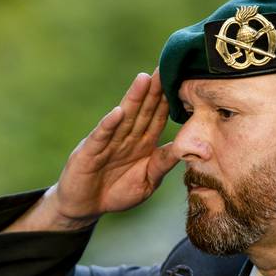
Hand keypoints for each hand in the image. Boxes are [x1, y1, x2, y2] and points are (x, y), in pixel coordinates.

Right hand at [6, 69, 178, 231]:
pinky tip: (117, 112)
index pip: (158, 117)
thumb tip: (190, 148)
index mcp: (142, 143)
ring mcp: (107, 143)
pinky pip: (101, 137)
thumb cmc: (117, 193)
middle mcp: (126, 138)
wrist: (85, 207)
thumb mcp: (148, 181)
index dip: (169, 100)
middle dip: (154, 90)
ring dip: (133, 99)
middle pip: (143, 111)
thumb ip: (163, 163)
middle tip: (165, 67)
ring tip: (144, 80)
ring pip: (124, 118)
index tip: (182, 80)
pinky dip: (109, 125)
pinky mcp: (89, 153)